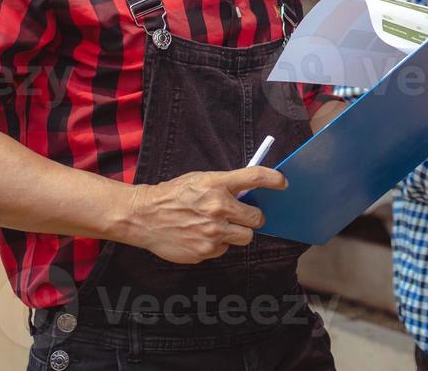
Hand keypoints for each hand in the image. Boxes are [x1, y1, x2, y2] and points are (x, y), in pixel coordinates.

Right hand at [118, 166, 285, 263]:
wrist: (144, 216)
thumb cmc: (173, 195)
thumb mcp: (200, 180)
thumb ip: (225, 185)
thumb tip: (250, 191)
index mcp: (217, 185)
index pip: (255, 177)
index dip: (274, 179)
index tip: (283, 183)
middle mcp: (218, 208)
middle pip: (257, 218)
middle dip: (253, 217)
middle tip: (244, 216)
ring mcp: (212, 232)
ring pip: (245, 237)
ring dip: (237, 233)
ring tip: (219, 227)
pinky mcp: (205, 251)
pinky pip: (224, 249)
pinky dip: (218, 244)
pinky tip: (201, 236)